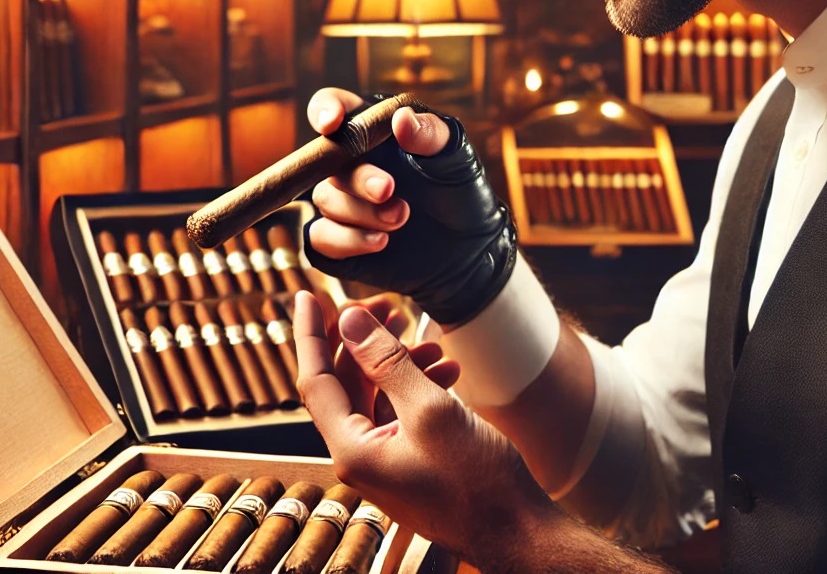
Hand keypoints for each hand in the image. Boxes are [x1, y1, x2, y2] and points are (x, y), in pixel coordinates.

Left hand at [293, 291, 560, 567]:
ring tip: (432, 342)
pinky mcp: (409, 463)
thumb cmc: (478, 482)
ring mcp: (384, 462)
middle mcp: (359, 458)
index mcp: (351, 450)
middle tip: (386, 304)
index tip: (309, 295)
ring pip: (376, 396)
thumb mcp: (431, 409)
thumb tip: (350, 321)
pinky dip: (417, 388)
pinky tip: (446, 371)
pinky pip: (399, 414)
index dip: (310, 334)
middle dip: (364, 341)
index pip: (314, 380)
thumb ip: (387, 362)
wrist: (518, 532)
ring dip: (399, 363)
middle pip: (344, 384)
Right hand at [304, 88, 517, 325]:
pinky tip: (381, 241)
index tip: (333, 124)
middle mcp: (349, 162)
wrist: (468, 251)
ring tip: (401, 219)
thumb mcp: (457, 159)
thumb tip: (400, 118)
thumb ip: (430, 135)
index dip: (325, 109)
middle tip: (389, 189)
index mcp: (371, 130)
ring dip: (361, 212)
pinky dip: (347, 240)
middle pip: (326, 159)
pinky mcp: (337, 240)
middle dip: (358, 176)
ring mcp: (341, 201)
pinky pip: (319, 237)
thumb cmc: (459, 192)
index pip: (334, 106)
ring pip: (325, 198)